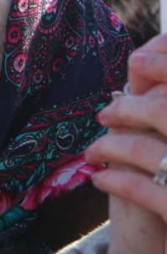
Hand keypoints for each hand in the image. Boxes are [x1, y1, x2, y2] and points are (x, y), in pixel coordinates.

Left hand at [89, 35, 166, 253]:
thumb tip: (145, 62)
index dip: (163, 64)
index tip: (136, 63)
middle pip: (163, 111)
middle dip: (128, 109)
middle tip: (105, 115)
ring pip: (146, 150)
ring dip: (110, 147)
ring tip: (94, 152)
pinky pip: (144, 191)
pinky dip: (116, 182)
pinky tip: (99, 180)